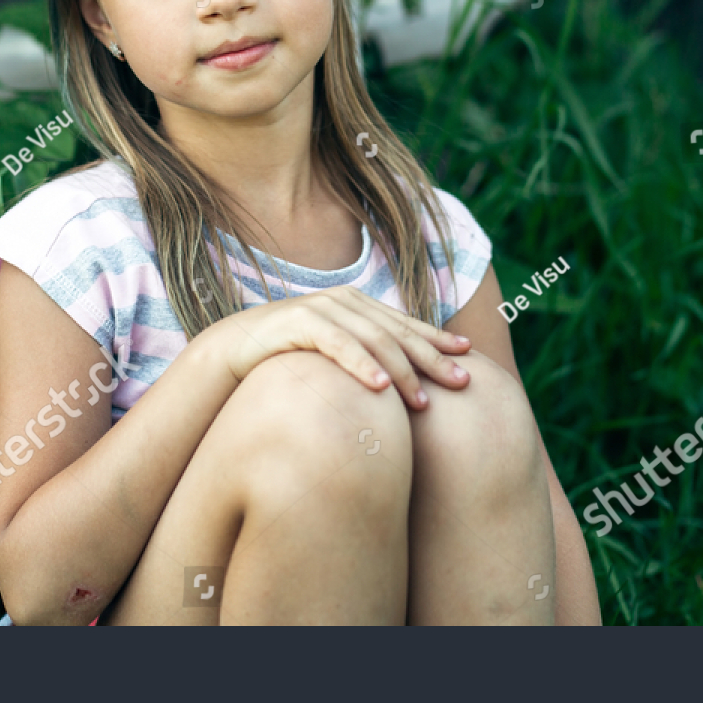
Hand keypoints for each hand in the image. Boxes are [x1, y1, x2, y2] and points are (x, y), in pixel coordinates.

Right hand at [205, 286, 471, 408]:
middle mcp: (345, 302)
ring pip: (374, 340)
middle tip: (462, 382)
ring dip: (402, 371)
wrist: (233, 348)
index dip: (438, 339)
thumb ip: (363, 358)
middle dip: (434, 358)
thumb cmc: (288, 358)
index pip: (406, 325)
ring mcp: (323, 309)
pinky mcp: (299, 322)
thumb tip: (400, 383)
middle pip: (398, 332)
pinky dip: (361, 364)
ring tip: (424, 401)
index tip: (468, 355)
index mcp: (357, 306)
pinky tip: (381, 386)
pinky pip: (338, 344)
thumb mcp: (333, 355)